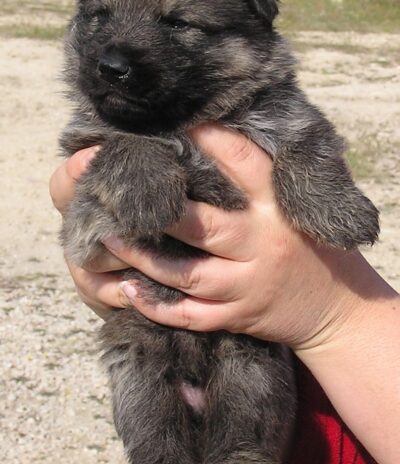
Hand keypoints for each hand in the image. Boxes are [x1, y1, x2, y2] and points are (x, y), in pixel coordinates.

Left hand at [51, 124, 372, 349]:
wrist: (338, 309)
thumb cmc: (315, 251)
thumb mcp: (300, 211)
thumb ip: (267, 183)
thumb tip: (222, 140)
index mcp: (279, 211)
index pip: (246, 165)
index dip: (213, 139)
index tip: (182, 121)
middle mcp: (260, 245)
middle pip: (202, 225)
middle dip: (158, 210)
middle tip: (117, 193)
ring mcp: (247, 285)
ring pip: (186, 274)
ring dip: (143, 258)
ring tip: (108, 239)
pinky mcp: (237, 316)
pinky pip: (190, 315)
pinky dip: (157, 306)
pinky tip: (129, 291)